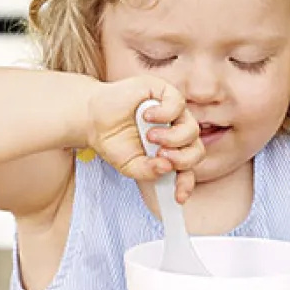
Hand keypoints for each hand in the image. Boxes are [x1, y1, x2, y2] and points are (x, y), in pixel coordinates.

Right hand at [86, 75, 204, 202]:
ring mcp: (174, 113)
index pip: (188, 169)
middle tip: (161, 156)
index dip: (187, 183)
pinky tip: (147, 116)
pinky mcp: (165, 93)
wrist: (92, 117)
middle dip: (182, 159)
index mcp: (171, 152)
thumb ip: (147, 171)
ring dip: (172, 137)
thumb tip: (166, 168)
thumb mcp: (129, 165)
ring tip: (149, 136)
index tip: (179, 196)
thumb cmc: (113, 140)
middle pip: (197, 150)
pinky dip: (165, 113)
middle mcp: (176, 133)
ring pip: (192, 129)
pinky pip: (178, 104)